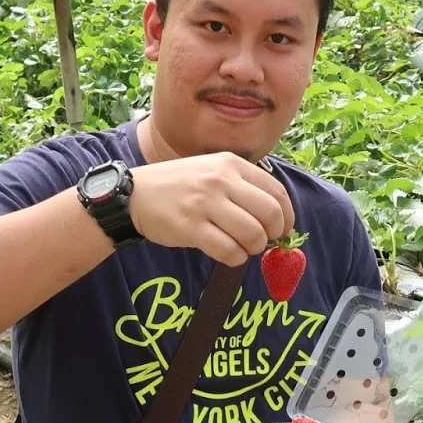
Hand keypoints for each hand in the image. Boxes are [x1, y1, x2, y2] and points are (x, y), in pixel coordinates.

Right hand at [129, 153, 294, 265]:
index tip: (282, 229)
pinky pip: (229, 250)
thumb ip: (242, 187)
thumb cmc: (180, 186)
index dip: (287, 216)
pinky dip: (236, 258)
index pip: (277, 192)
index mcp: (231, 164)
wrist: (135, 194)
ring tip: (242, 247)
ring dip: (254, 248)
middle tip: (264, 241)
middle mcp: (220, 180)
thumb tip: (277, 218)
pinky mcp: (190, 227)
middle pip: (270, 213)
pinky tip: (228, 254)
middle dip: (274, 234)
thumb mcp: (212, 171)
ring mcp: (204, 203)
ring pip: (252, 234)